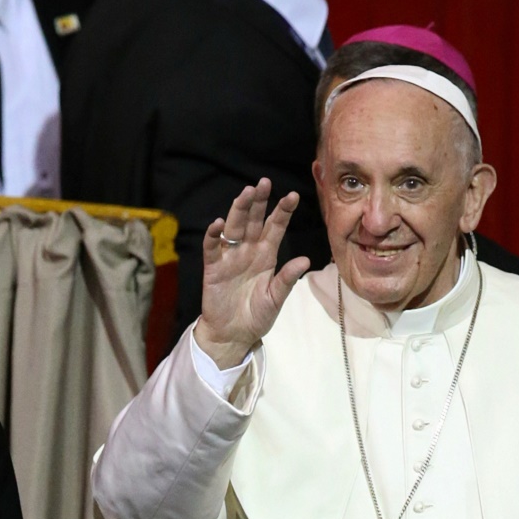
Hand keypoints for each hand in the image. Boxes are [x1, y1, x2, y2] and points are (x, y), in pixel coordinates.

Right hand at [193, 178, 310, 367]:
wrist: (233, 335)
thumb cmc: (257, 316)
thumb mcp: (276, 299)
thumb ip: (287, 280)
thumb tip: (306, 260)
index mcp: (266, 255)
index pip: (275, 227)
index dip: (283, 211)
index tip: (293, 195)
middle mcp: (248, 251)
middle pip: (253, 221)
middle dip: (259, 202)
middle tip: (264, 183)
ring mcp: (230, 257)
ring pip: (234, 228)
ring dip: (239, 210)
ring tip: (246, 194)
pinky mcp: (213, 268)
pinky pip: (212, 248)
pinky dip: (214, 236)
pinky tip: (219, 224)